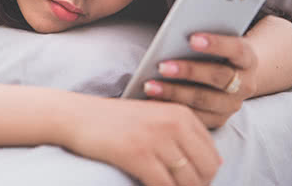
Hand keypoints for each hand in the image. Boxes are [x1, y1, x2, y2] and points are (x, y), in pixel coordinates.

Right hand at [63, 96, 221, 185]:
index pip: (212, 155)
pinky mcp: (138, 154)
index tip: (187, 182)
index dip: (204, 176)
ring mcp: (156, 138)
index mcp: (181, 113)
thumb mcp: (154, 117)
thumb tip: (213, 165)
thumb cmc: (115, 121)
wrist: (78, 116)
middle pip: (206, 170)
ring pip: (188, 181)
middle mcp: (173, 123)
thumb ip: (182, 134)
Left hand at [143, 33, 258, 128]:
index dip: (216, 44)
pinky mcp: (218, 119)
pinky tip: (152, 101)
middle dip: (188, 71)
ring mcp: (232, 105)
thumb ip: (199, 40)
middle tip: (161, 66)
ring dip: (174, 93)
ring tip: (149, 86)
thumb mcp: (212, 43)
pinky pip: (195, 117)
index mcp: (247, 59)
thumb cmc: (211, 53)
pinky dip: (173, 108)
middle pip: (218, 77)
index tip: (192, 38)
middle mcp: (245, 84)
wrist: (229, 76)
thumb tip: (173, 35)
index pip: (236, 49)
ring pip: (204, 100)